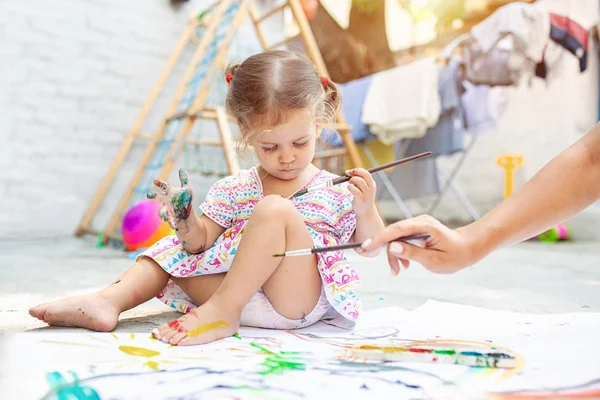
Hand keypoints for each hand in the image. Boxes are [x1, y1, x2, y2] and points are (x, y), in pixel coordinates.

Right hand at [147, 169, 193, 230]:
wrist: (186, 210)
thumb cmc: (185, 198)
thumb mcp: (187, 189)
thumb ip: (184, 180)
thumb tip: (182, 169)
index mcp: (169, 191)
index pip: (163, 185)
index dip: (159, 183)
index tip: (155, 180)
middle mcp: (166, 200)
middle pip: (157, 197)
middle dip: (153, 196)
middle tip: (148, 194)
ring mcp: (167, 209)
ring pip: (161, 211)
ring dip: (162, 214)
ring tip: (165, 218)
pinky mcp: (170, 217)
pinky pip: (169, 220)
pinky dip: (171, 223)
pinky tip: (174, 226)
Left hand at [346, 168, 376, 215]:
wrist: (365, 211)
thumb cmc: (362, 197)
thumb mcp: (362, 188)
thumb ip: (357, 180)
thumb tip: (348, 172)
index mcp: (372, 184)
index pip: (366, 173)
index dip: (358, 170)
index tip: (350, 171)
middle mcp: (371, 188)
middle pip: (365, 175)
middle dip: (355, 172)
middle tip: (348, 174)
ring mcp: (366, 193)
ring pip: (360, 181)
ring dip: (352, 179)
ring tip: (349, 183)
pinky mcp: (361, 199)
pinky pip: (355, 190)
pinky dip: (350, 187)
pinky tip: (349, 188)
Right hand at [361, 215, 480, 274]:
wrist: (468, 248)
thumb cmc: (455, 255)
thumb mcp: (433, 260)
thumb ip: (411, 253)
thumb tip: (391, 247)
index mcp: (424, 226)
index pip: (396, 230)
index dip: (379, 238)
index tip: (366, 246)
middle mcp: (419, 221)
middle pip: (394, 234)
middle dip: (389, 252)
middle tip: (393, 271)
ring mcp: (418, 224)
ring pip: (397, 238)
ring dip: (395, 254)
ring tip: (400, 270)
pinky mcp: (417, 229)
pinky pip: (402, 239)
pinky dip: (401, 251)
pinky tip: (405, 264)